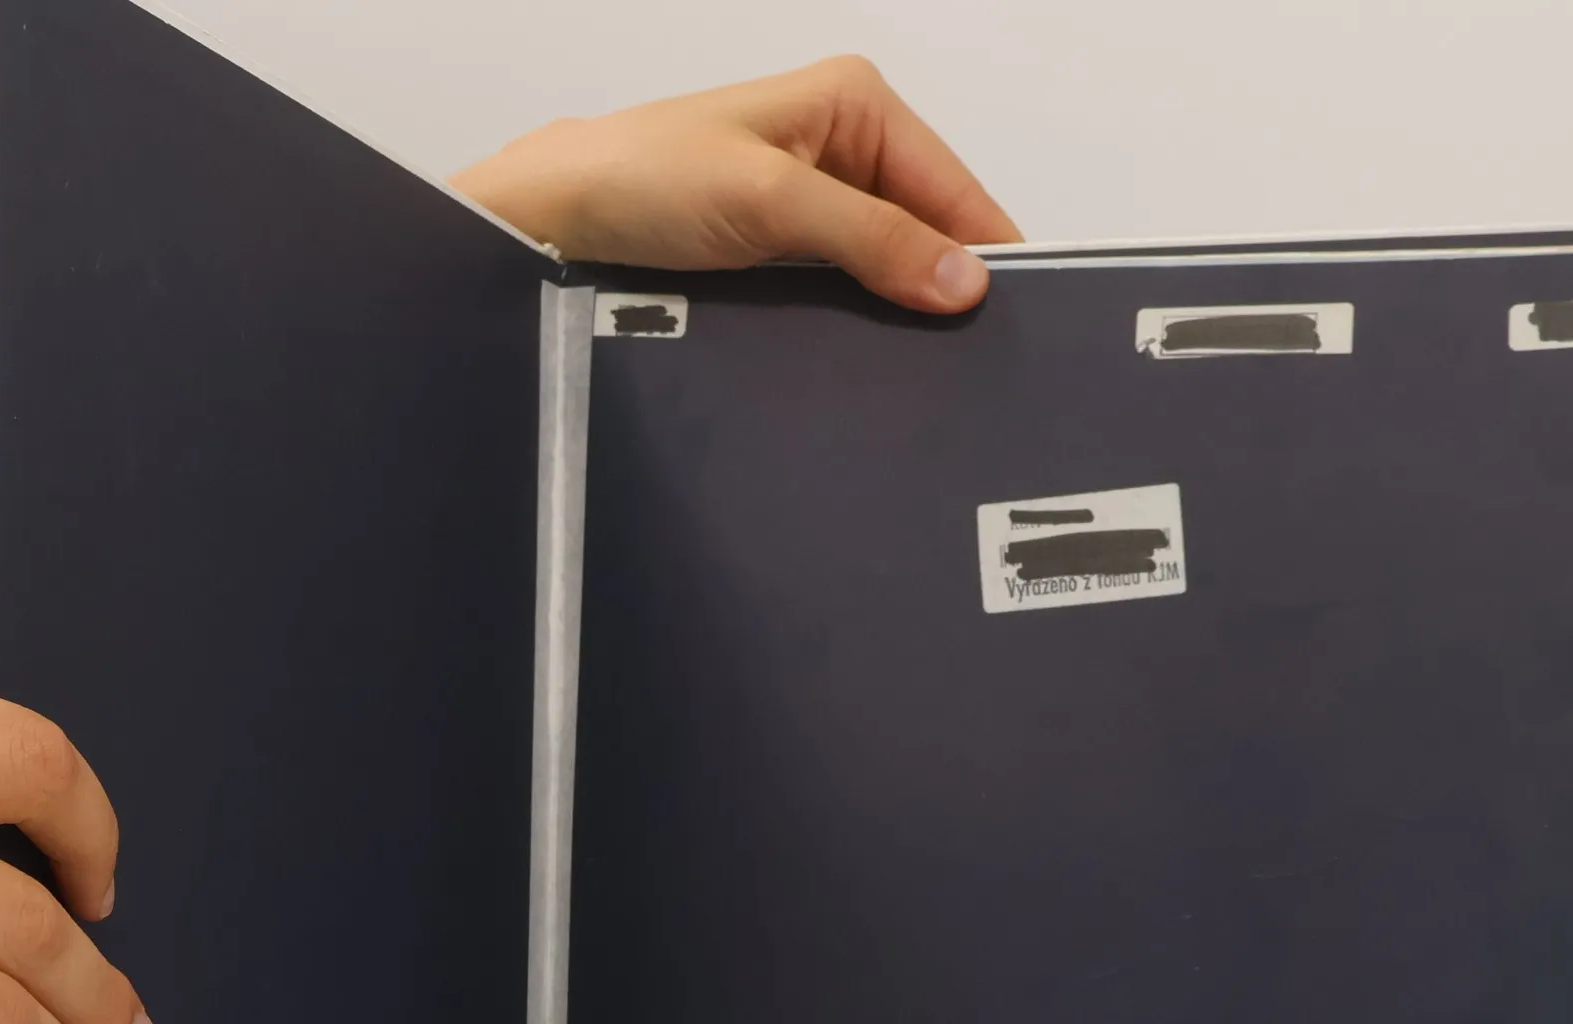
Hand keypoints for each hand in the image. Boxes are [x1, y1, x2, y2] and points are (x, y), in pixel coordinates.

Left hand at [452, 55, 1022, 313]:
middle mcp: (846, 145)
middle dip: (944, 287)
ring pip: (892, 264)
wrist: (557, 217)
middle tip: (969, 362)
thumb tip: (965, 281)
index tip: (1015, 325)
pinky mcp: (788, 249)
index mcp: (857, 104)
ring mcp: (818, 201)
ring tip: (927, 369)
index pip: (955, 188)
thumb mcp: (774, 204)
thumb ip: (873, 240)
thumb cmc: (648, 182)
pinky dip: (865, 321)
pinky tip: (873, 359)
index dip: (986, 255)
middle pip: (929, 228)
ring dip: (903, 312)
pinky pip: (851, 287)